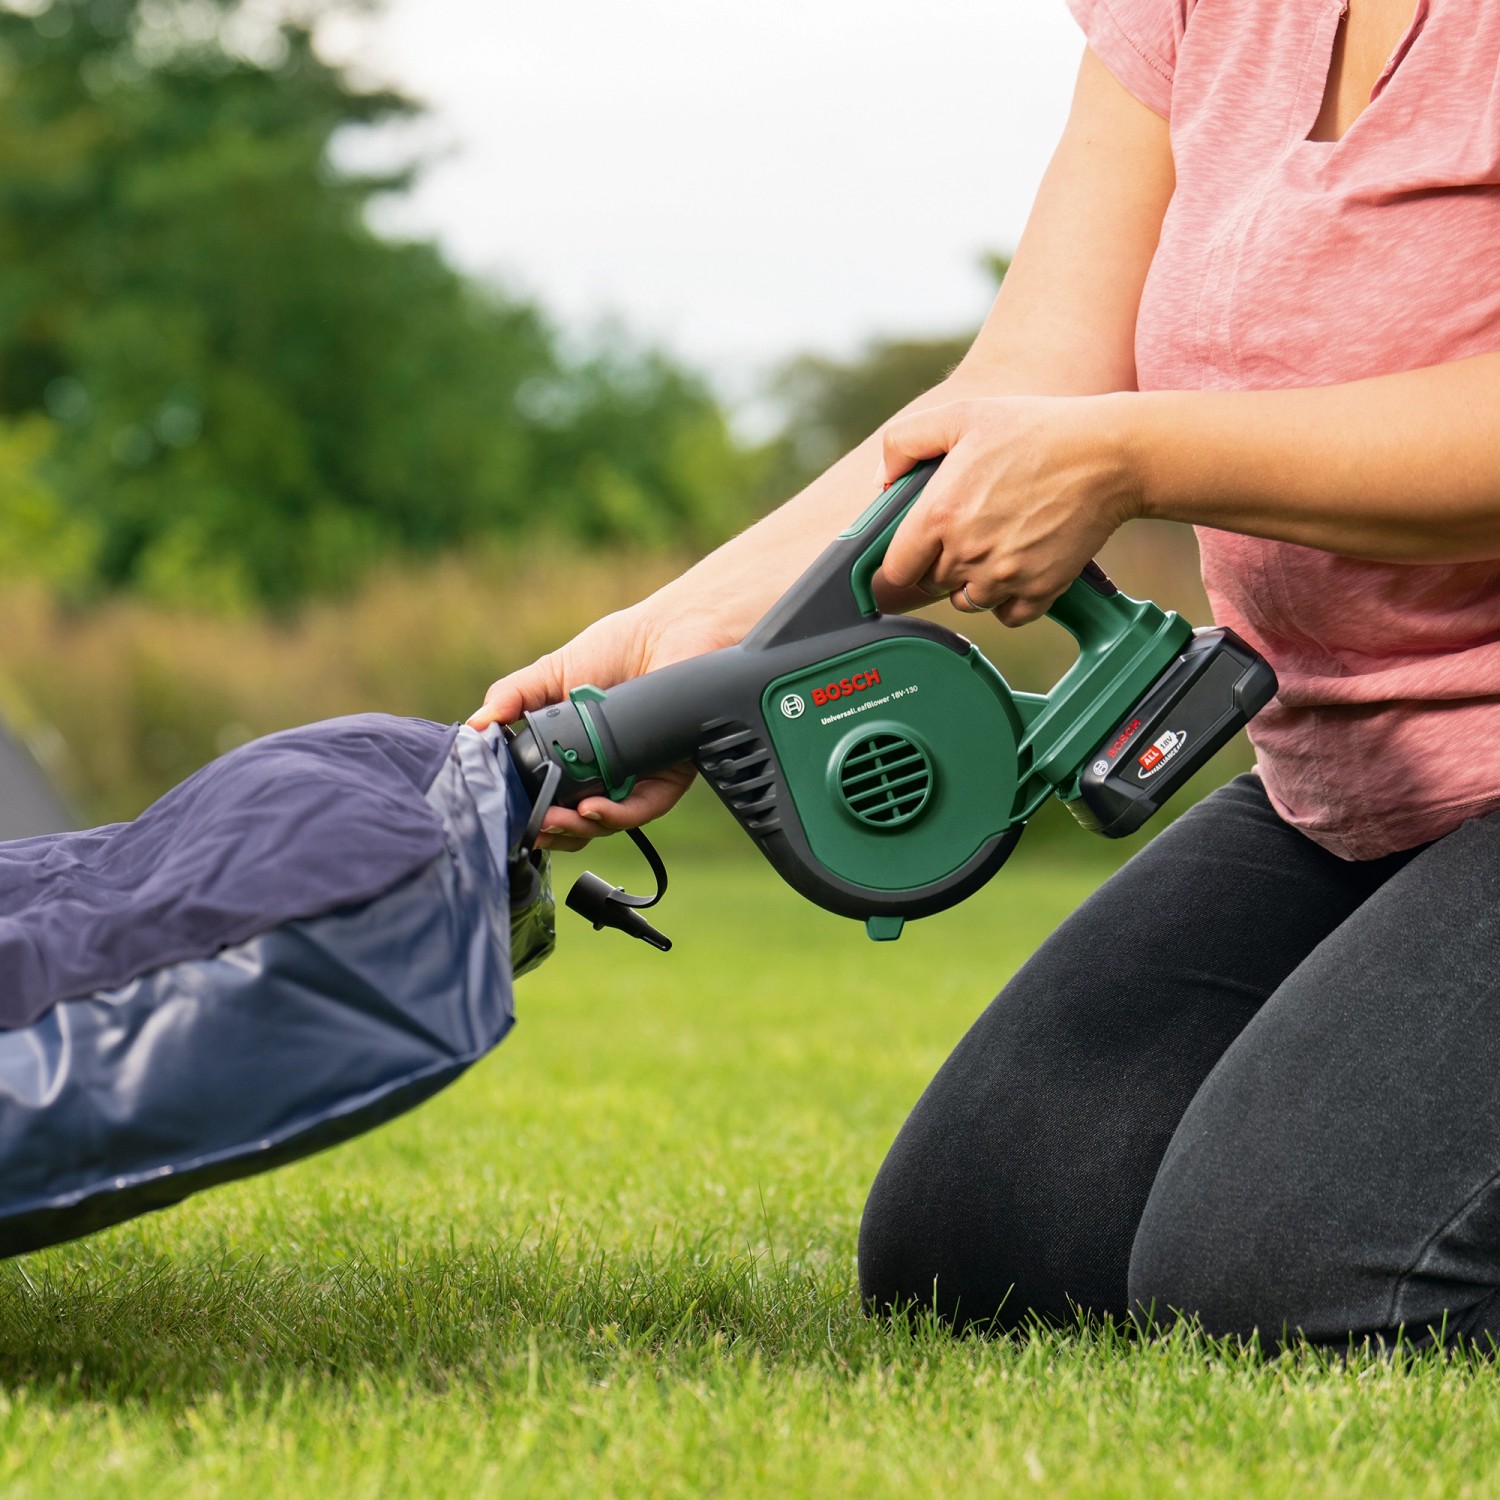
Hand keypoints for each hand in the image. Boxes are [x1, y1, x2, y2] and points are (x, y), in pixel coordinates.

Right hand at [468, 605, 730, 849]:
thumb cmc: (615, 650)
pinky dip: (615, 815)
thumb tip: (472, 725)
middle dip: (552, 831)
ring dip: (578, 828)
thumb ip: (513, 697)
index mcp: (575, 756)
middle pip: (577, 822)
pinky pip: (642, 809)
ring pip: (607, 823)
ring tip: (554, 820)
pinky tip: (591, 809)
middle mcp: (606, 774)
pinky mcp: (667, 776)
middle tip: (533, 826)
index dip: (530, 813)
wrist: (668, 634)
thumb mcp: (552, 674)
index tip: (508, 816)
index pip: (549, 799)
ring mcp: (636, 778)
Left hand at [876, 394, 1141, 625]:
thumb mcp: (961, 415)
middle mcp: (967, 553)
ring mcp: (1005, 576)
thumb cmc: (1035, 429)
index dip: (905, 557)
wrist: (1107, 454)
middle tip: (970, 527)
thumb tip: (881, 481)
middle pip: (933, 583)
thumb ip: (905, 442)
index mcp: (939, 515)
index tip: (919, 545)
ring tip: (998, 542)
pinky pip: (1008, 615)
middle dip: (942, 563)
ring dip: (974, 582)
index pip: (896, 568)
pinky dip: (1010, 600)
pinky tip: (1021, 564)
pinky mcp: (1040, 590)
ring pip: (969, 601)